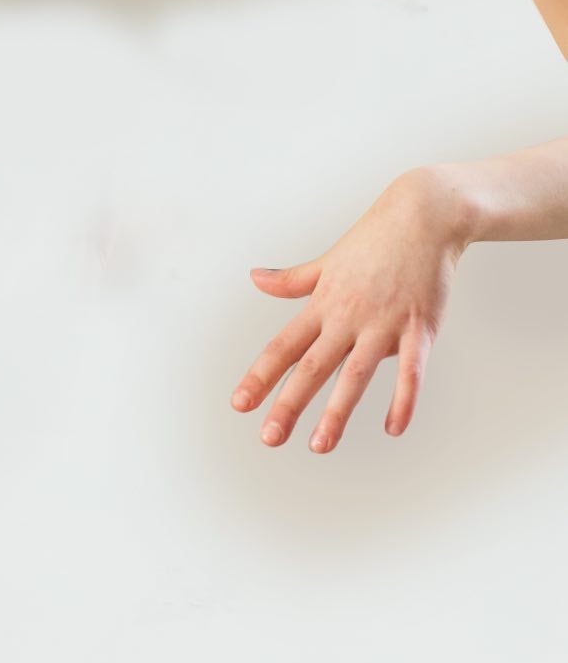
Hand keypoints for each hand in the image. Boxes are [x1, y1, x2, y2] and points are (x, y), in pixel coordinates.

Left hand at [231, 167, 471, 452]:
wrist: (422, 217)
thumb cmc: (373, 240)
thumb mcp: (326, 261)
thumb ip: (292, 279)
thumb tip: (255, 279)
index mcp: (322, 304)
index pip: (283, 346)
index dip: (260, 376)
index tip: (240, 403)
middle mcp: (347, 317)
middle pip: (312, 367)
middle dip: (288, 403)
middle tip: (269, 438)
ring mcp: (383, 323)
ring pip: (355, 374)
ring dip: (337, 412)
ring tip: (319, 445)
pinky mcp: (420, 328)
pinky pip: (411, 370)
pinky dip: (403, 399)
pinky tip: (393, 427)